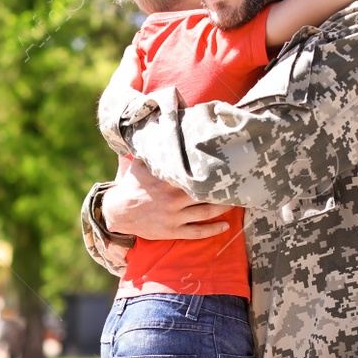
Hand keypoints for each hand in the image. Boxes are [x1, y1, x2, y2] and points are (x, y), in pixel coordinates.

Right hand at [101, 158, 233, 239]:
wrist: (117, 212)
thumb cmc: (131, 185)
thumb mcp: (140, 164)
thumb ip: (154, 150)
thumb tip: (161, 126)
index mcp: (167, 180)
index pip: (195, 173)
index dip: (212, 170)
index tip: (228, 165)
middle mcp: (172, 198)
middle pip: (205, 193)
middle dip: (223, 190)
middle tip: (240, 184)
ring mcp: (173, 216)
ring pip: (205, 213)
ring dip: (223, 208)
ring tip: (238, 203)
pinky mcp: (172, 231)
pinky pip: (196, 232)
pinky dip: (212, 230)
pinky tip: (225, 226)